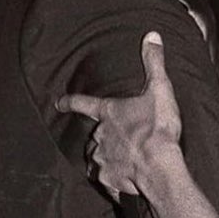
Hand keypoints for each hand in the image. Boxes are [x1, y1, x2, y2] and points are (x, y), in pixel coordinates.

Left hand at [56, 32, 181, 198]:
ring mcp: (102, 158)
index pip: (83, 103)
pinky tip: (125, 181)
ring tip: (122, 159)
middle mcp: (100, 135)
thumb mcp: (160, 90)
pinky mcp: (108, 179)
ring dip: (106, 156)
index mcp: (109, 113)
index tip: (58, 102)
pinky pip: (107, 179)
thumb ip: (154, 63)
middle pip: (95, 134)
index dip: (70, 101)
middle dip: (105, 135)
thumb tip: (151, 36)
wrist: (159, 167)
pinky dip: (114, 179)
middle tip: (122, 138)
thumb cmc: (158, 129)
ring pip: (97, 156)